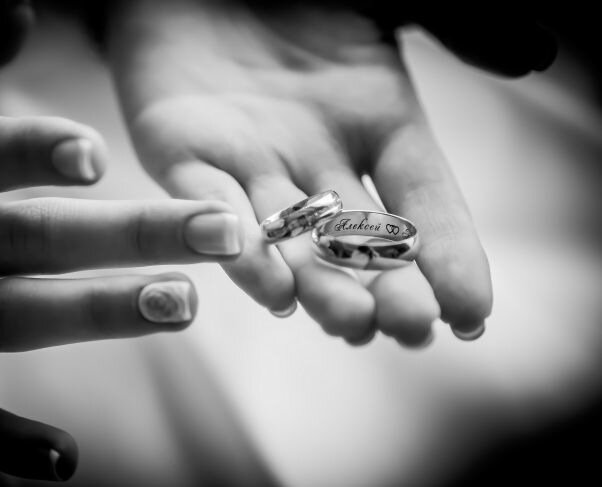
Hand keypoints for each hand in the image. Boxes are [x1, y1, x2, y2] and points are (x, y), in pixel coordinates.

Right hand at [0, 115, 242, 482]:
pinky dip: (0, 446)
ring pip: (4, 317)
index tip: (97, 154)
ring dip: (96, 312)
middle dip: (126, 234)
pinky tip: (64, 461)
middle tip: (220, 233)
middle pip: (23, 238)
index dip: (24, 151)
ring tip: (183, 303)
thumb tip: (14, 6)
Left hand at [107, 0, 491, 344]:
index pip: (422, 201)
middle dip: (382, 287)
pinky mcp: (180, 147)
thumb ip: (456, 25)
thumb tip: (534, 55)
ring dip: (315, 284)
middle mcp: (313, 155)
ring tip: (346, 322)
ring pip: (284, 237)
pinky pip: (202, 199)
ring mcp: (248, 157)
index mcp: (373, 120)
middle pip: (354, 239)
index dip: (450, 254)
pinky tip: (265, 283)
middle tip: (406, 329)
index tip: (472, 314)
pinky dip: (229, 239)